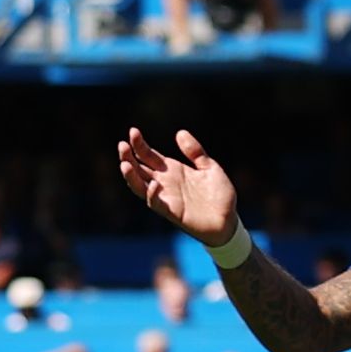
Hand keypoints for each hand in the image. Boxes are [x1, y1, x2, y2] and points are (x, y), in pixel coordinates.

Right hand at [117, 125, 243, 251]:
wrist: (228, 220)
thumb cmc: (218, 194)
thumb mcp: (209, 167)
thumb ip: (195, 152)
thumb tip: (180, 132)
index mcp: (172, 170)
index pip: (149, 155)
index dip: (139, 144)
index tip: (133, 131)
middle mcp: (165, 183)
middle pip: (139, 169)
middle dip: (128, 158)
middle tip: (122, 145)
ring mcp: (167, 198)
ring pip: (140, 187)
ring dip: (131, 177)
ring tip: (125, 164)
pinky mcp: (173, 213)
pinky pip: (157, 204)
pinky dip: (152, 195)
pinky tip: (153, 184)